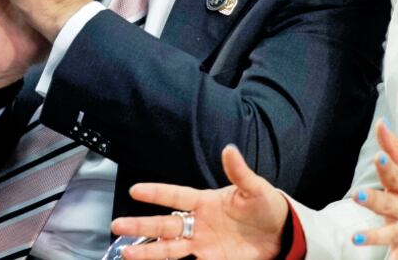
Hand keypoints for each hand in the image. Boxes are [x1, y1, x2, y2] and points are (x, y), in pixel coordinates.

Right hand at [111, 145, 286, 259]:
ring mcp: (202, 243)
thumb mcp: (254, 188)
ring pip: (169, 248)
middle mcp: (198, 223)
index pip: (176, 196)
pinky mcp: (211, 259)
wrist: (280, 232)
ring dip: (148, 251)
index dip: (156, 193)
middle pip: (164, 224)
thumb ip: (239, 172)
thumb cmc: (265, 206)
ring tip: (126, 253)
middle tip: (117, 225)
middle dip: (141, 226)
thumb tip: (229, 149)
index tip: (135, 190)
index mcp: (205, 201)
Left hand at [351, 120, 397, 259]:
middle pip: (387, 204)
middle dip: (372, 200)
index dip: (386, 166)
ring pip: (389, 234)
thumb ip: (395, 147)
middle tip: (358, 195)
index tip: (378, 158)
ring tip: (356, 238)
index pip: (395, 173)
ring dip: (373, 236)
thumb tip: (379, 123)